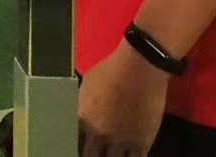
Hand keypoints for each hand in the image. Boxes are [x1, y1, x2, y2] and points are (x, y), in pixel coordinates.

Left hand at [77, 41, 169, 156]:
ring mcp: (121, 141)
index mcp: (82, 118)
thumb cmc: (111, 70)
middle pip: (91, 155)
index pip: (74, 143)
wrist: (139, 68)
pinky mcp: (141, 143)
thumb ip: (83, 107)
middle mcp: (99, 134)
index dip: (76, 147)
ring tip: (110, 153)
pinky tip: (127, 155)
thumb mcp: (86, 86)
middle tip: (94, 152)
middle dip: (91, 154)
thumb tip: (82, 116)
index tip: (80, 147)